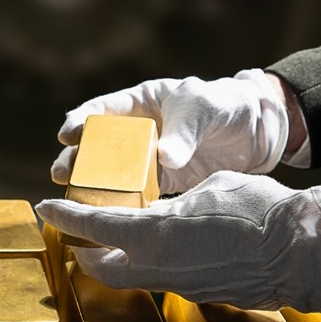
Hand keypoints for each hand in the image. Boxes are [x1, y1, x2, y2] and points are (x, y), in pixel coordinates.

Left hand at [35, 171, 320, 314]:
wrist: (303, 251)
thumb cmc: (257, 208)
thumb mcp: (205, 190)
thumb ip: (170, 203)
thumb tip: (156, 211)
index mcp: (154, 234)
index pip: (92, 228)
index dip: (65, 218)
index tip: (46, 207)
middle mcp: (158, 266)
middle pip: (101, 268)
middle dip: (83, 251)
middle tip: (75, 234)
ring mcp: (179, 286)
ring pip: (131, 277)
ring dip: (117, 260)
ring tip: (114, 240)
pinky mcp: (199, 294)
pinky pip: (161, 279)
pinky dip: (148, 264)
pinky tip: (158, 247)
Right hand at [51, 69, 289, 193]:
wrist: (258, 131)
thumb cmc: (226, 105)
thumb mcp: (204, 109)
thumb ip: (184, 133)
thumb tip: (165, 158)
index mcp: (139, 104)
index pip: (100, 111)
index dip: (79, 121)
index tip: (66, 135)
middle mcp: (135, 133)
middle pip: (95, 147)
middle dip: (74, 160)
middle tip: (61, 174)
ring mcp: (145, 160)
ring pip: (109, 174)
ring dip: (91, 187)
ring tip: (75, 199)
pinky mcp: (161, 184)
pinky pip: (135, 195)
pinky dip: (121, 205)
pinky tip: (109, 217)